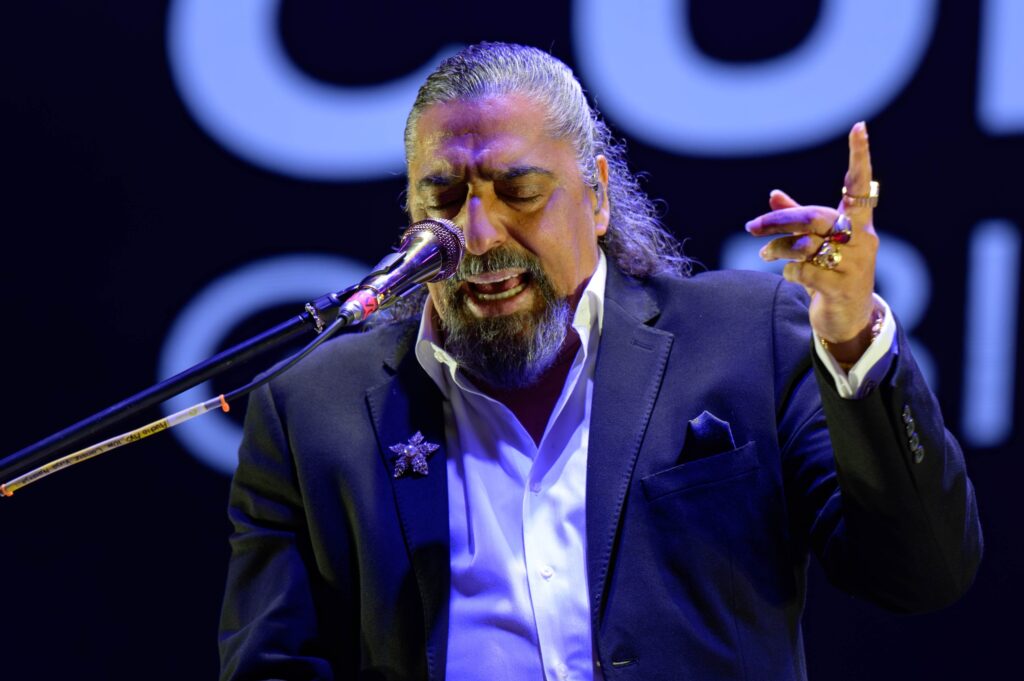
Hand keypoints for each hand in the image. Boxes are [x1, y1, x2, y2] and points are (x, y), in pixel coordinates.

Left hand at [744, 122, 879, 363]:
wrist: (849, 319)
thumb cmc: (834, 272)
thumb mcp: (818, 243)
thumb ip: (798, 218)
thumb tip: (773, 194)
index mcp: (858, 222)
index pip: (859, 185)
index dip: (859, 157)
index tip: (859, 127)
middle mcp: (861, 239)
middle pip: (815, 217)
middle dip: (779, 220)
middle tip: (751, 226)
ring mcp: (854, 264)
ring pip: (804, 246)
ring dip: (778, 249)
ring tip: (765, 254)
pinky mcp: (840, 287)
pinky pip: (803, 271)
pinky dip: (789, 272)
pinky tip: (790, 276)